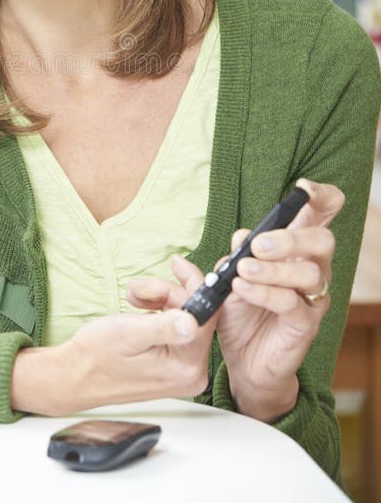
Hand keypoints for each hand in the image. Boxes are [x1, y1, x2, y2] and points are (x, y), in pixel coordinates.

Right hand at [50, 267, 217, 415]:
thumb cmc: (95, 357)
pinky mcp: (173, 365)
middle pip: (195, 314)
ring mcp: (182, 371)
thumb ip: (163, 327)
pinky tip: (139, 309)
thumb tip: (193, 321)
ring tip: (133, 297)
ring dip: (160, 300)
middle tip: (138, 288)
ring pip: (185, 316)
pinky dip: (159, 311)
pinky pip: (176, 326)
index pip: (205, 315)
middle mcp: (190, 373)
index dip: (192, 284)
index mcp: (184, 367)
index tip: (178, 264)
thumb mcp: (128, 334)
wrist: (74, 375)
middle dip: (166, 293)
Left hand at [116, 178, 343, 421]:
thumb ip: (233, 256)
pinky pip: (292, 304)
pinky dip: (265, 293)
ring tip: (243, 269)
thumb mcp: (229, 278)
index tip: (302, 189)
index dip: (319, 197)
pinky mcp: (304, 325)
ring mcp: (311, 298)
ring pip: (308, 274)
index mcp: (295, 251)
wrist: (243, 361)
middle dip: (291, 238)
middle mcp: (311, 270)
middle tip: (258, 243)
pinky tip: (242, 289)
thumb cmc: (241, 313)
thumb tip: (238, 236)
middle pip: (322, 241)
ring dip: (273, 268)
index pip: (319, 216)